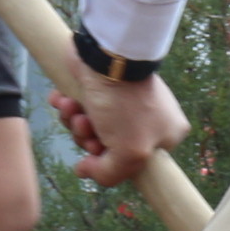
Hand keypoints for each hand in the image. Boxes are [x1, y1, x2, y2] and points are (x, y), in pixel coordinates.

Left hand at [48, 72, 189, 190]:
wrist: (108, 56)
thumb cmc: (126, 105)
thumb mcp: (129, 152)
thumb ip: (111, 174)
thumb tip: (85, 171)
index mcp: (166, 135)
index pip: (133, 163)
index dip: (110, 161)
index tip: (99, 149)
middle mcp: (147, 119)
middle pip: (108, 145)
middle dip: (88, 137)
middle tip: (86, 125)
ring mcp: (123, 102)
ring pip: (90, 127)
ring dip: (74, 122)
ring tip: (74, 109)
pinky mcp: (101, 87)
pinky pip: (79, 107)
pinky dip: (66, 106)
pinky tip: (64, 99)